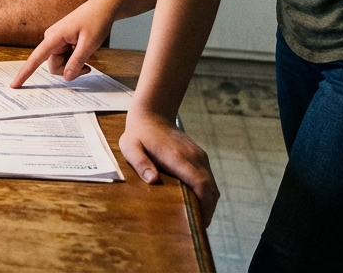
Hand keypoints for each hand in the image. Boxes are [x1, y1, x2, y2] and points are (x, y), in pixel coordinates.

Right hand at [10, 0, 115, 86]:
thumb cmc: (96, 20)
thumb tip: (67, 77)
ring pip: (60, 63)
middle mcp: (52, 39)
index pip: (35, 58)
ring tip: (88, 56)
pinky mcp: (63, 41)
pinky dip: (75, 59)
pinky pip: (65, 57)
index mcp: (54, 37)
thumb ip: (76, 61)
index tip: (14, 85)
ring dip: (73, 65)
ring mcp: (57, 40)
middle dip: (69, 70)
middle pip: (54, 65)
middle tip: (88, 67)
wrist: (104, 7)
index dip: (25, 73)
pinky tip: (84, 51)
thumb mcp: (89, 43)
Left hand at [120, 110, 219, 227]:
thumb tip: (153, 181)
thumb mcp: (130, 147)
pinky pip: (208, 179)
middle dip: (207, 209)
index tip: (199, 221)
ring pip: (212, 185)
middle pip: (210, 188)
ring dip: (208, 202)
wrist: (152, 115)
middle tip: (197, 228)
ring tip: (197, 220)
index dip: (203, 204)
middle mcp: (193, 157)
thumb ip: (140, 163)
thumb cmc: (138, 134)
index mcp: (178, 157)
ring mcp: (199, 156)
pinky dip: (207, 193)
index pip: (199, 183)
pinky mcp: (200, 157)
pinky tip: (196, 204)